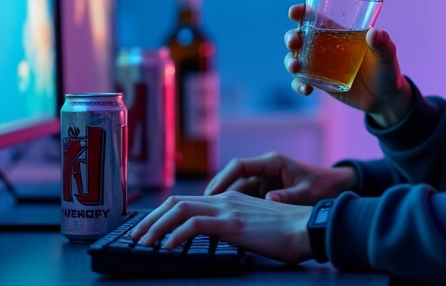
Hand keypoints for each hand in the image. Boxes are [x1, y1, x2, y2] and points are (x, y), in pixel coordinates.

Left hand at [127, 192, 313, 264]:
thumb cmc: (288, 233)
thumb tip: (220, 239)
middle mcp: (225, 199)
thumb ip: (236, 228)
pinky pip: (194, 224)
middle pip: (177, 201)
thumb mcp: (255, 229)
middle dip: (151, 219)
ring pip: (180, 209)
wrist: (309, 228)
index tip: (149, 229)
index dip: (163, 213)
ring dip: (156, 226)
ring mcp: (228, 208)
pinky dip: (175, 235)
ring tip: (143, 243)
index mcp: (230, 200)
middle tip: (136, 236)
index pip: (187, 201)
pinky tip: (166, 247)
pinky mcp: (232, 222)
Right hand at [204, 151, 356, 204]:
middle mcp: (265, 170)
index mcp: (272, 162)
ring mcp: (264, 181)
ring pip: (238, 190)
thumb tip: (270, 200)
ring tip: (211, 215)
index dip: (223, 178)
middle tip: (203, 207)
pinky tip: (228, 220)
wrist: (336, 188)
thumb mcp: (307, 192)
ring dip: (226, 201)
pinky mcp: (266, 192)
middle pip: (234, 179)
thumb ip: (289, 196)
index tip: (212, 193)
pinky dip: (237, 208)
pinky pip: (247, 199)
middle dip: (218, 192)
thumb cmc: (323, 186)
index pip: (239, 166)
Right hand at [283, 4, 413, 127]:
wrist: (386, 98)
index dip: (301, 12)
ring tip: (296, 67)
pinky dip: (299, 84)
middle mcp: (325, 46)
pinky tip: (306, 89)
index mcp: (339, 32)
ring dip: (290, 61)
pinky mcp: (320, 83)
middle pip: (299, 37)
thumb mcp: (387, 55)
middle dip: (291, 37)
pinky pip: (302, 82)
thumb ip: (383, 44)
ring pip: (296, 59)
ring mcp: (321, 66)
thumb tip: (374, 33)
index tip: (294, 12)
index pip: (316, 17)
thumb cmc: (386, 69)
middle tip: (294, 42)